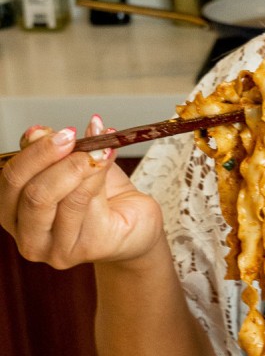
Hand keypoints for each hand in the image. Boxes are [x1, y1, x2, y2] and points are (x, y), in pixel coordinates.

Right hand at [0, 115, 164, 269]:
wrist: (138, 225)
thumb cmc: (104, 199)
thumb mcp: (75, 169)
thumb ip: (54, 152)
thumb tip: (39, 131)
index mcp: (17, 214)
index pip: (11, 181)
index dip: (34, 152)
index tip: (59, 132)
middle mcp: (29, 238)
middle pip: (30, 193)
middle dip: (51, 158)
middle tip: (74, 137)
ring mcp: (57, 249)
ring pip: (56, 198)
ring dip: (78, 165)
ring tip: (100, 147)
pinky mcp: (87, 247)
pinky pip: (85, 202)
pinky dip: (98, 172)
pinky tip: (108, 157)